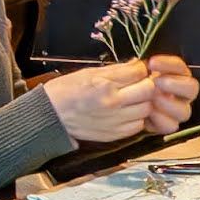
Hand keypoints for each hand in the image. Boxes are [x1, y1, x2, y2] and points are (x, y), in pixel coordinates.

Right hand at [42, 54, 197, 145]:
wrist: (51, 115)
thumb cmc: (66, 91)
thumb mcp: (89, 72)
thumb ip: (116, 69)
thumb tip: (136, 65)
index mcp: (105, 83)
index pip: (139, 72)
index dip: (140, 69)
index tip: (137, 70)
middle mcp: (112, 102)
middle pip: (148, 90)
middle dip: (146, 84)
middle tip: (138, 84)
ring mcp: (115, 120)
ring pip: (146, 109)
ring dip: (143, 102)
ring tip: (132, 99)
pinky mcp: (115, 134)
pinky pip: (138, 125)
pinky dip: (136, 118)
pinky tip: (127, 113)